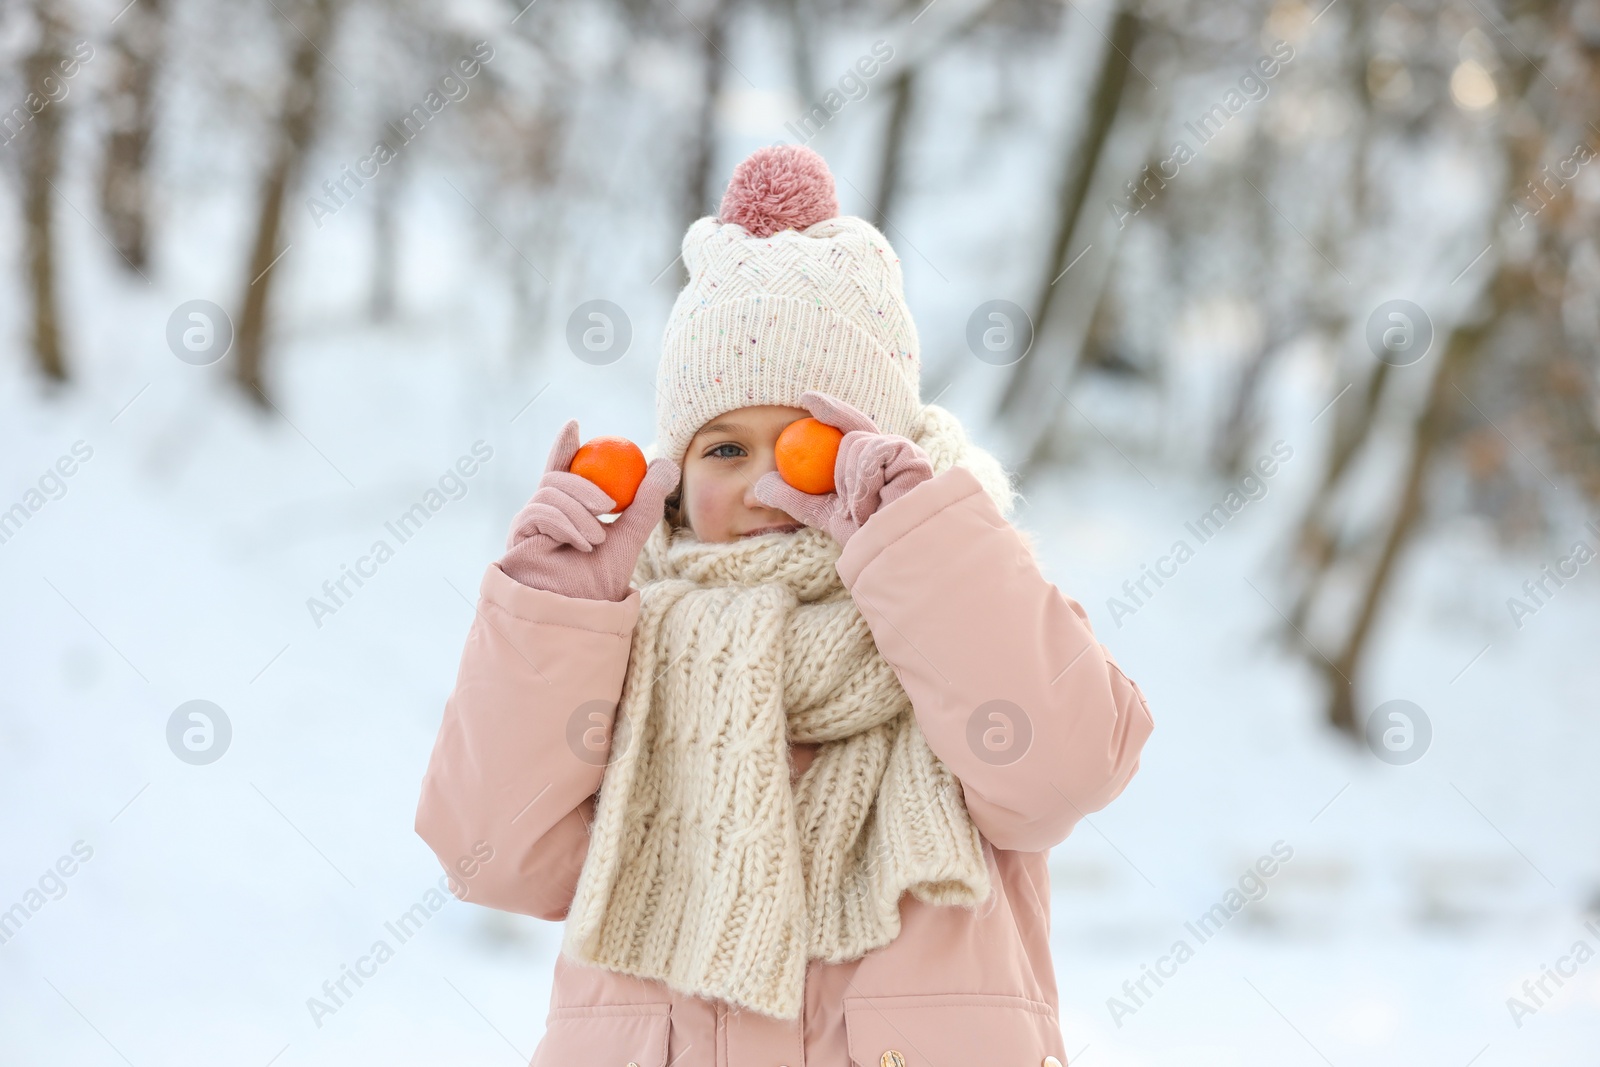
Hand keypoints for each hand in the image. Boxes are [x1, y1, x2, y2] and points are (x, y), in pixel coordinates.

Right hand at [498, 420, 679, 601]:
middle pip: (556, 478)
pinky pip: (537, 512)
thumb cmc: (601, 583)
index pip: (562, 470)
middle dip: (584, 485)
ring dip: (579, 512)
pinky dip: (564, 523)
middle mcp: (542, 514)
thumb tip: (666, 463)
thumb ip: (646, 504)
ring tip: (597, 539)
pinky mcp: (515, 539)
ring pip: (548, 492)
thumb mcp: (630, 538)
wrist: (579, 615)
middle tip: (610, 504)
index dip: (564, 446)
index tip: (575, 424)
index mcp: (565, 510)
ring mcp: (527, 527)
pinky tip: (581, 544)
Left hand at [753, 391, 932, 548]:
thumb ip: (793, 497)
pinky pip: (874, 451)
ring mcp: (905, 453)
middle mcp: (891, 453)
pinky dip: (864, 482)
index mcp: (872, 462)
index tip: (806, 398)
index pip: (849, 427)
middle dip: (840, 470)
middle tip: (844, 503)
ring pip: (857, 443)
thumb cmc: (861, 538)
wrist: (888, 554)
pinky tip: (873, 507)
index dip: (831, 410)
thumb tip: (760, 484)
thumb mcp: (820, 514)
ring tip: (864, 514)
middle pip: (852, 433)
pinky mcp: (913, 457)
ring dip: (851, 484)